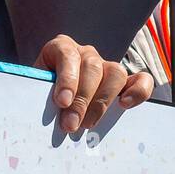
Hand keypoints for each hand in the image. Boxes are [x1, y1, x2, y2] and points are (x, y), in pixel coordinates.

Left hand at [35, 34, 154, 132]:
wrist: (49, 100)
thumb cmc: (39, 96)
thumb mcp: (33, 91)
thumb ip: (35, 95)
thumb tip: (34, 113)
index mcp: (60, 48)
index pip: (67, 54)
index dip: (66, 78)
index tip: (61, 102)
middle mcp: (85, 53)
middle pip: (92, 67)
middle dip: (82, 99)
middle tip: (70, 125)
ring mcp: (105, 65)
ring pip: (114, 72)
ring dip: (102, 102)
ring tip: (88, 125)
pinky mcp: (124, 81)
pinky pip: (141, 78)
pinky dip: (139, 90)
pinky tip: (126, 105)